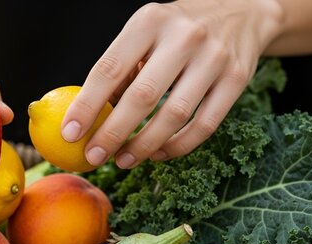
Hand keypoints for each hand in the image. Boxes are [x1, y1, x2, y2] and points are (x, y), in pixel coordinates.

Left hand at [62, 0, 283, 167]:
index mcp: (150, 21)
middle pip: (143, 97)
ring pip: (175, 115)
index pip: (110, 68)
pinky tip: (157, 154)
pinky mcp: (237, 79)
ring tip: (123, 160)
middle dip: (113, 133)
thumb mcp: (145, 33)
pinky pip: (204, 125)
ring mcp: (214, 57)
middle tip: (94, 157)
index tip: (69, 134)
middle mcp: (184, 36)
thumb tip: (90, 117)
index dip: (87, 105)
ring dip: (144, 146)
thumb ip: (121, 69)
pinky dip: (177, 146)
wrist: (242, 12)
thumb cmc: (178, 30)